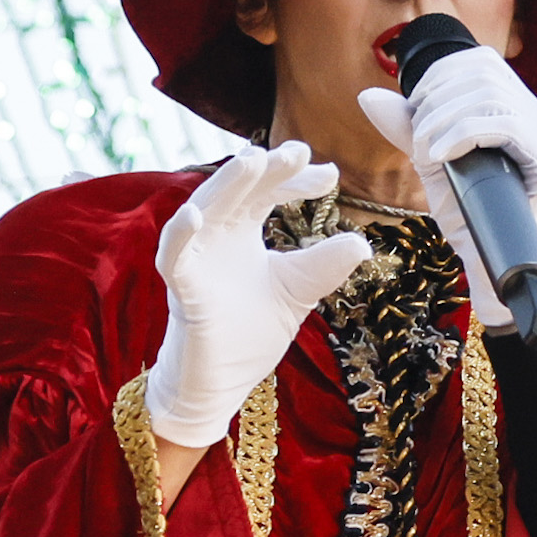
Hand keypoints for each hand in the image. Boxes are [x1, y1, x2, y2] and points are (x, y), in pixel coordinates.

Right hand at [146, 143, 369, 447]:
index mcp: (242, 231)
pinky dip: (182, 234)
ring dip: (228, 185)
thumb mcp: (298, 292)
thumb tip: (362, 243)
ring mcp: (196, 258)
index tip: (330, 175)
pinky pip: (174, 255)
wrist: (222, 383)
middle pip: (240, 190)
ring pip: (207, 209)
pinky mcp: (180, 287)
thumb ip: (325, 266)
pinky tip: (198, 214)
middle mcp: (216, 235)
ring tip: (253, 160)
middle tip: (299, 153)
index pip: (267, 192)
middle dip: (268, 170)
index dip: (295, 180)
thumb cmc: (249, 333)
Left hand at [359, 48, 536, 331]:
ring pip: (489, 92)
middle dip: (437, 97)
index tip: (416, 112)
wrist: (500, 281)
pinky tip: (442, 156)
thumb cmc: (472, 224)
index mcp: (521, 112)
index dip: (440, 76)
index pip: (482, 63)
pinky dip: (462, 134)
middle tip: (418, 139)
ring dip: (444, 117)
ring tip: (427, 151)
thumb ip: (408, 130)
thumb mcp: (435, 165)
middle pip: (483, 72)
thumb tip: (368, 97)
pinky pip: (500, 123)